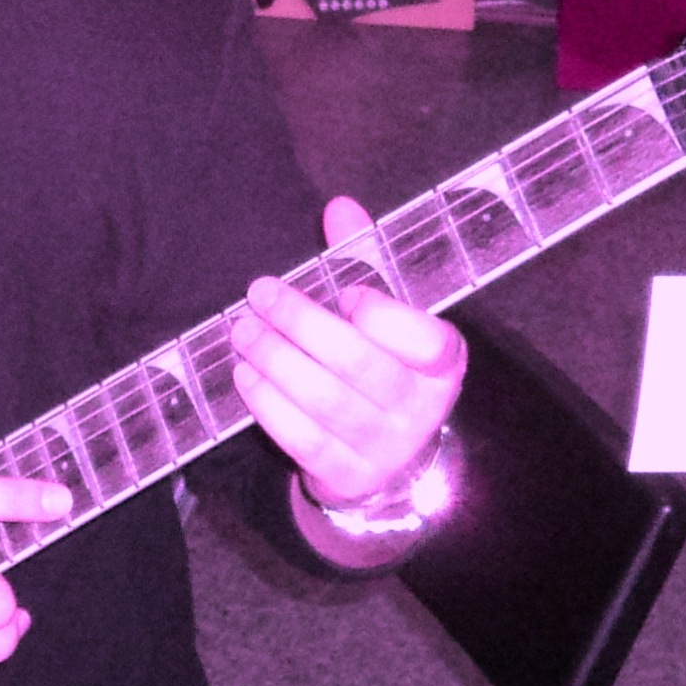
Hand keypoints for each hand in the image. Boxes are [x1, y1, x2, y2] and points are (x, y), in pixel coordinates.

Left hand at [230, 195, 464, 511]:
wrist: (387, 458)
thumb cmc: (383, 364)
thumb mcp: (385, 313)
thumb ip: (364, 259)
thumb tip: (338, 207)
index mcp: (443, 363)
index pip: (428, 342)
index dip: (384, 315)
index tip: (345, 291)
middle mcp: (422, 410)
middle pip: (362, 366)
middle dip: (303, 324)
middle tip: (260, 294)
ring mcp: (387, 450)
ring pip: (327, 403)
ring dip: (276, 361)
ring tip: (243, 331)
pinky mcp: (349, 478)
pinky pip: (303, 440)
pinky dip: (268, 405)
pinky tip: (244, 375)